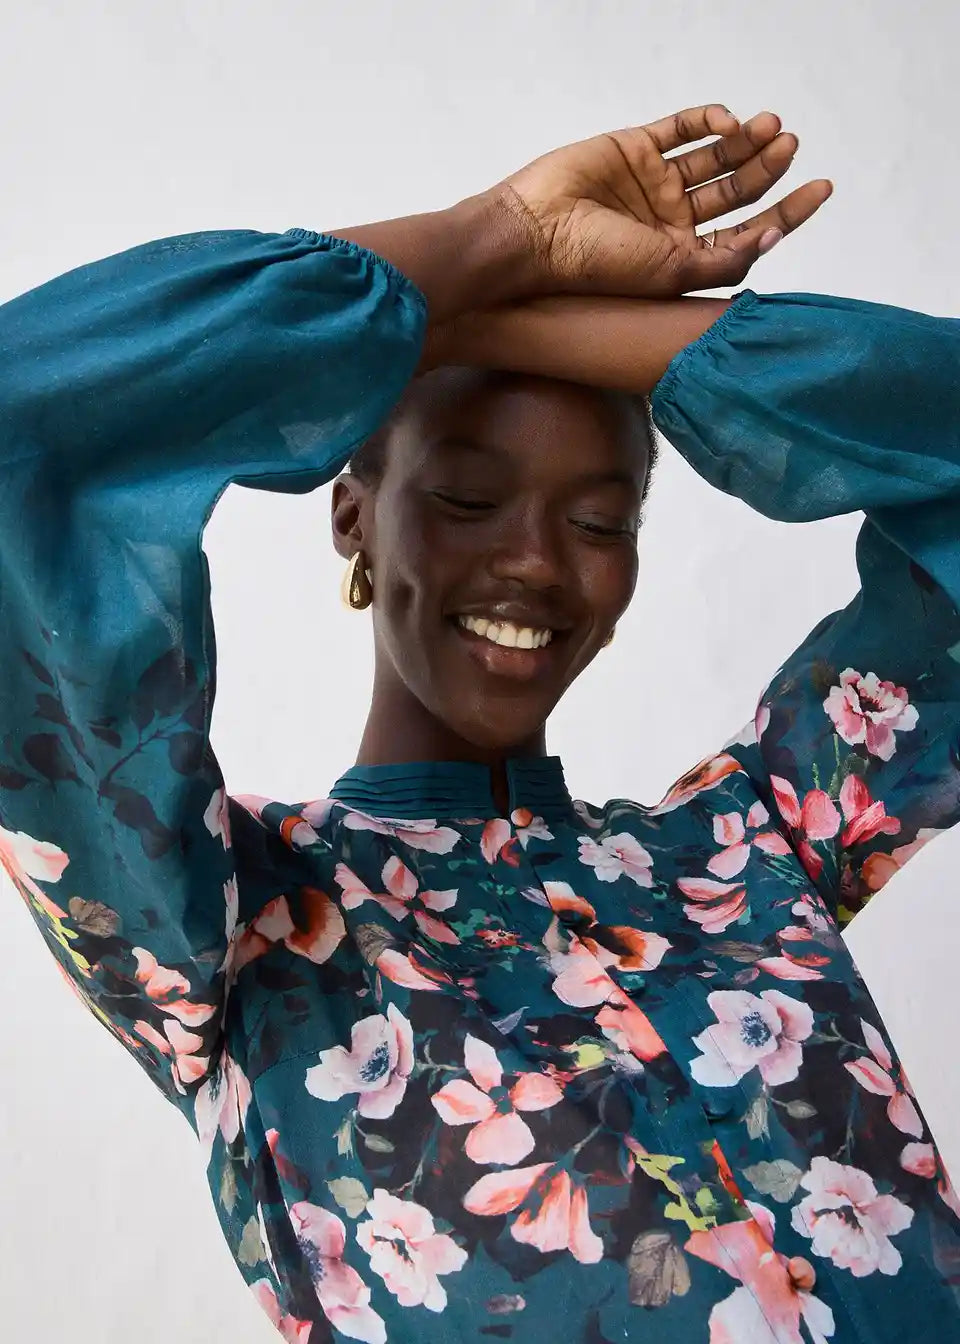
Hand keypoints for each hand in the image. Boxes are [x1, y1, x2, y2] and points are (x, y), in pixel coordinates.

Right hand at [493, 105, 831, 297]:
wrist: (537, 233)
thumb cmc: (597, 266)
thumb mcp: (671, 275)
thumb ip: (725, 261)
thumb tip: (772, 238)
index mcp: (683, 258)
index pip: (747, 232)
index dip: (788, 212)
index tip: (821, 188)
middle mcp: (672, 222)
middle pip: (735, 190)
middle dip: (767, 168)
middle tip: (789, 145)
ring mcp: (654, 184)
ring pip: (714, 156)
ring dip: (745, 141)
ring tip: (771, 128)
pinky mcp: (634, 149)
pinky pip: (680, 129)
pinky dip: (707, 121)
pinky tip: (727, 121)